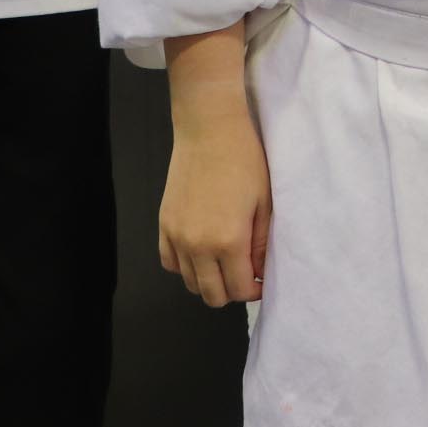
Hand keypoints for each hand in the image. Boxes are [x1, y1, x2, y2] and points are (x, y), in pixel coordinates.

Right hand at [159, 105, 270, 307]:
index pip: (239, 290)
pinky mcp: (163, 225)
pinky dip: (184, 266)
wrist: (210, 131)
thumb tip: (259, 271)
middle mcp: (198, 246)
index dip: (254, 290)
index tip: (262, 281)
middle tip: (245, 274)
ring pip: (189, 283)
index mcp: (228, 241)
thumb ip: (261, 244)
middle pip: (212, 295)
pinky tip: (200, 252)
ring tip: (225, 262)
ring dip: (208, 280)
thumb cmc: (245, 161)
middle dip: (232, 291)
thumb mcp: (264, 202)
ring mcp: (176, 237)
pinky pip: (169, 262)